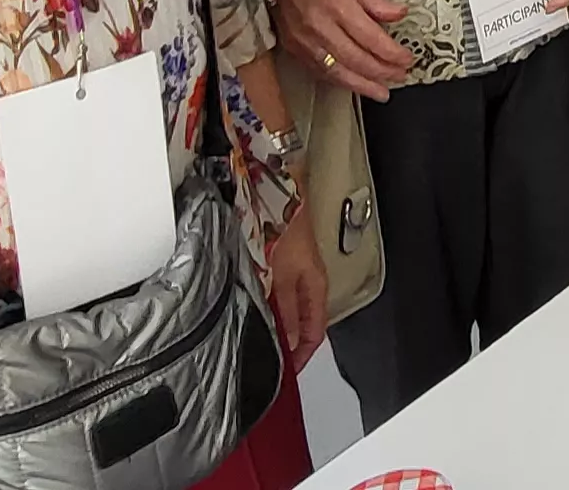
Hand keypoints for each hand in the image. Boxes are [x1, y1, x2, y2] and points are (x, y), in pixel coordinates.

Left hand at [264, 212, 328, 371]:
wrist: (275, 193)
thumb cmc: (284, 226)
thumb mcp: (280, 275)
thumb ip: (282, 308)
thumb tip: (281, 338)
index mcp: (315, 287)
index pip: (314, 333)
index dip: (302, 356)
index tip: (288, 374)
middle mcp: (308, 282)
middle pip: (302, 324)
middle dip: (288, 345)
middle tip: (269, 362)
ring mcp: (296, 272)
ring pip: (289, 310)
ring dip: (276, 326)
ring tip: (259, 340)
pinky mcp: (283, 262)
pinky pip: (278, 296)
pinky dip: (268, 307)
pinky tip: (253, 309)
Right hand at [272, 0, 411, 101]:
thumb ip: (376, 1)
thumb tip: (399, 14)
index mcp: (338, 5)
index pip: (371, 38)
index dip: (392, 53)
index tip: (407, 59)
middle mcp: (321, 27)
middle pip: (357, 59)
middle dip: (382, 73)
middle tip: (400, 76)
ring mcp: (306, 41)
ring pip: (338, 72)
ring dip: (363, 85)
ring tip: (382, 92)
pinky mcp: (295, 49)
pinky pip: (321, 72)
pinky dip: (340, 82)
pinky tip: (355, 85)